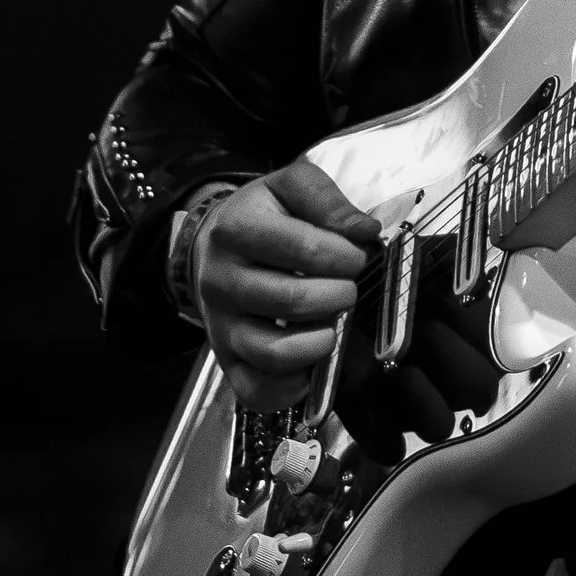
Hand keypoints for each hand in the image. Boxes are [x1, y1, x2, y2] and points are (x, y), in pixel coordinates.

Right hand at [192, 159, 374, 408]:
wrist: (211, 243)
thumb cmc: (262, 215)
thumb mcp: (291, 186)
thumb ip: (328, 201)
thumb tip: (364, 231)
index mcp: (237, 228)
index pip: (302, 247)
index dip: (344, 255)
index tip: (356, 256)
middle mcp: (222, 279)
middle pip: (291, 300)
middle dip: (338, 296)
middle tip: (348, 289)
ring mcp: (221, 323)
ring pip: (272, 351)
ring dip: (319, 343)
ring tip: (333, 327)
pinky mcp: (225, 357)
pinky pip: (253, 390)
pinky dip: (288, 390)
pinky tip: (310, 369)